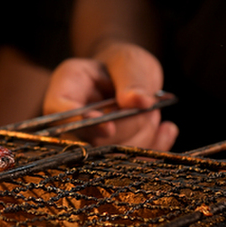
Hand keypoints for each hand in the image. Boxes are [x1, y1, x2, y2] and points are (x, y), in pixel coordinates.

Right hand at [43, 41, 177, 148]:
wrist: (127, 80)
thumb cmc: (122, 65)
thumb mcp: (129, 61)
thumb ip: (131, 79)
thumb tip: (138, 101)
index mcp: (66, 87)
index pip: (59, 111)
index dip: (81, 123)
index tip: (108, 127)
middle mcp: (69, 121)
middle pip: (90, 140)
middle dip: (127, 126)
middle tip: (146, 103)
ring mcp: (88, 142)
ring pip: (114, 155)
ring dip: (143, 133)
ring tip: (148, 110)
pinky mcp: (108, 158)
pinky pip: (132, 165)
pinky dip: (155, 147)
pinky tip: (166, 129)